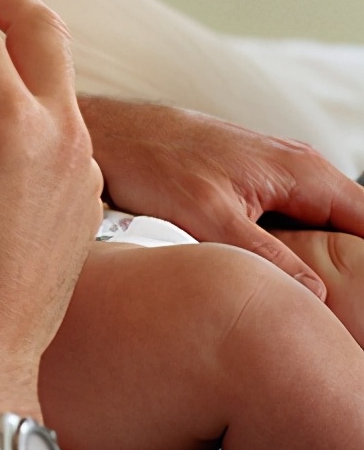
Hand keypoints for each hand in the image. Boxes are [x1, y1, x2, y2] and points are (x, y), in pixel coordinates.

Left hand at [84, 98, 363, 299]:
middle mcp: (301, 169)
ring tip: (324, 305)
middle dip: (356, 269)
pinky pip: (297, 223)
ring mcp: (280, 176)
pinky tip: (287, 282)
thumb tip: (317, 295)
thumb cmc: (150, 161)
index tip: (363, 301)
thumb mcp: (207, 214)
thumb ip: (266, 254)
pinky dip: (300, 251)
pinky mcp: (256, 187)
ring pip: (326, 228)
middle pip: (355, 229)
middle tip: (346, 316)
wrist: (111, 132)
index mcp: (304, 172)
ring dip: (330, 262)